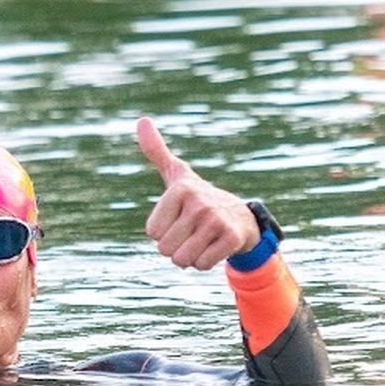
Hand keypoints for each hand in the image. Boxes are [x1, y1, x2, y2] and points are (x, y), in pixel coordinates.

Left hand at [136, 116, 260, 270]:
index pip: (152, 232)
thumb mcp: (177, 174)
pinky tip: (214, 248)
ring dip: (189, 257)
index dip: (162, 232)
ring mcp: (216, 219)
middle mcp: (198, 202)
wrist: (242, 217)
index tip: (179, 218)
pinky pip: (202, 265)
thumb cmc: (199, 198)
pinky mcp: (232, 238)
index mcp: (180, 189)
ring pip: (182, 259)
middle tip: (191, 232)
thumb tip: (142, 120)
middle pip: (165, 248)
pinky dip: (204, 263)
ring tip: (201, 240)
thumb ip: (156, 151)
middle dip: (175, 247)